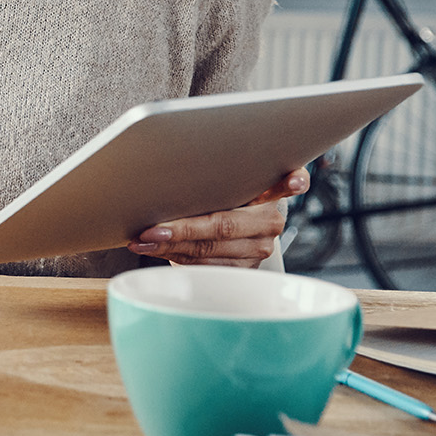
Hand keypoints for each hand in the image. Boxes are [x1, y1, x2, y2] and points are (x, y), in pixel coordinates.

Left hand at [127, 168, 308, 267]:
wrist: (233, 224)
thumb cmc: (219, 194)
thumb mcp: (222, 183)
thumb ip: (216, 176)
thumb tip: (175, 165)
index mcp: (270, 194)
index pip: (282, 185)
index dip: (291, 182)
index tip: (294, 182)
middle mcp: (269, 223)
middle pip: (225, 226)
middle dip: (183, 229)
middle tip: (151, 229)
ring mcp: (258, 249)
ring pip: (209, 250)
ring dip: (169, 246)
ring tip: (141, 240)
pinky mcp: (242, 270)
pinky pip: (203, 265)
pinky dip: (173, 256)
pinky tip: (151, 248)